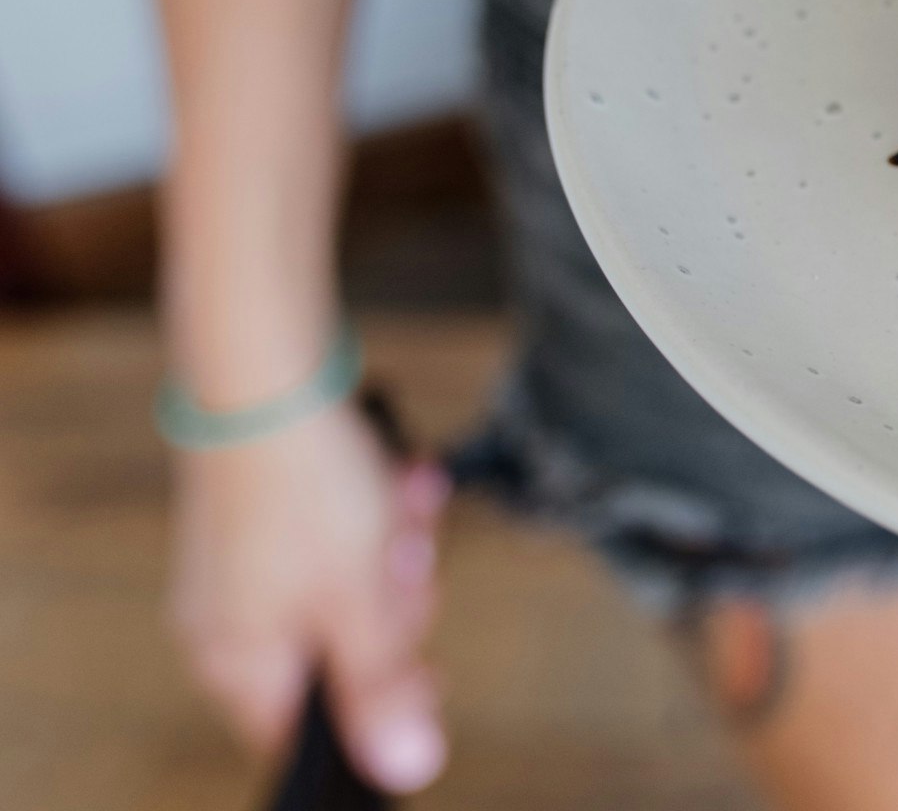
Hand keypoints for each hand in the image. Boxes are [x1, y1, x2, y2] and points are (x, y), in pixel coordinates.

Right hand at [169, 400, 449, 791]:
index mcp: (239, 664)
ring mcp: (246, 569)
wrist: (266, 374)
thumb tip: (407, 768)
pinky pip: (341, 535)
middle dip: (395, 602)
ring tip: (402, 504)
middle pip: (344, 655)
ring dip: (396, 546)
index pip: (308, 735)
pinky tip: (398, 477)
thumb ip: (381, 687)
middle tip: (406, 560)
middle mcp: (230, 624)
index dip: (378, 707)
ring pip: (353, 586)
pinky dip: (379, 509)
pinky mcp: (269, 516)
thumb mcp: (362, 600)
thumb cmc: (303, 488)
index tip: (424, 667)